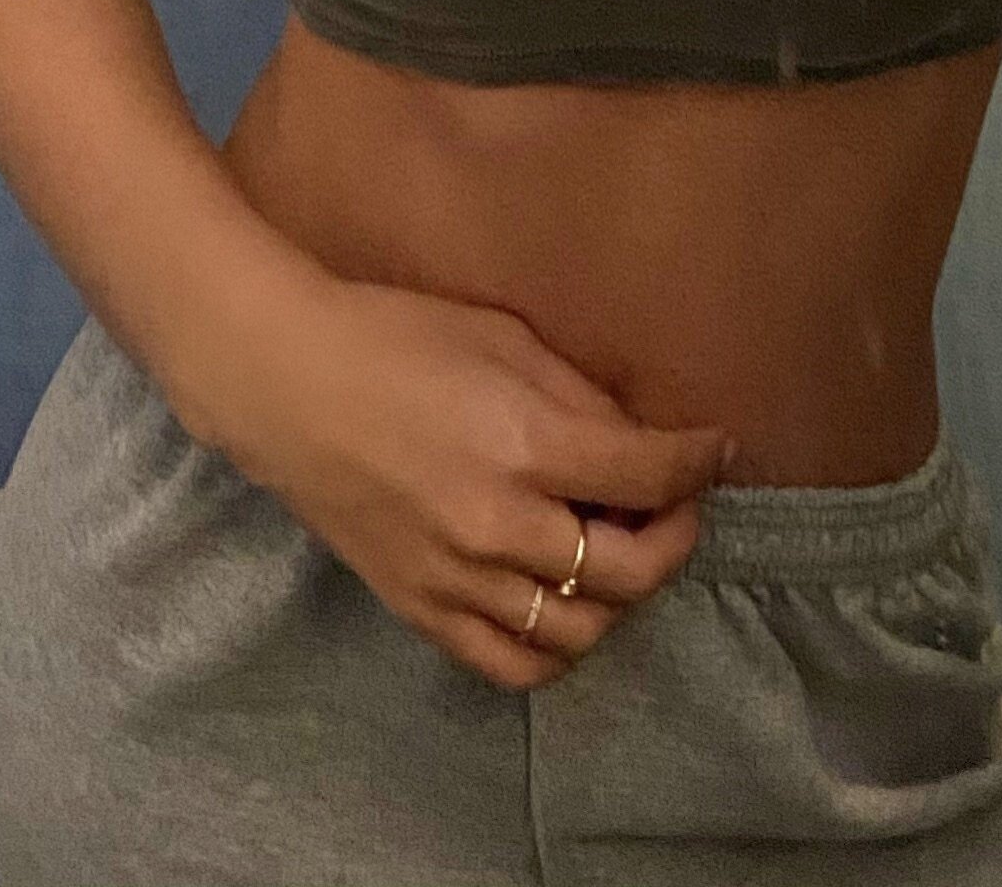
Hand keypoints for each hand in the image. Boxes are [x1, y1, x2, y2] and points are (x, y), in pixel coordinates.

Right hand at [219, 270, 730, 690]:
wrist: (286, 383)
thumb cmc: (395, 337)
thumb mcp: (504, 339)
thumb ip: (579, 398)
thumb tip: (639, 441)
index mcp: (525, 445)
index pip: (648, 477)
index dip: (698, 462)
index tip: (715, 449)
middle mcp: (499, 526)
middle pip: (631, 571)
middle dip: (676, 537)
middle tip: (679, 507)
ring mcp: (458, 580)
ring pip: (579, 631)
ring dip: (620, 596)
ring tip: (620, 552)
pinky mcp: (420, 610)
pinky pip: (511, 663)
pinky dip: (556, 646)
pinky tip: (565, 605)